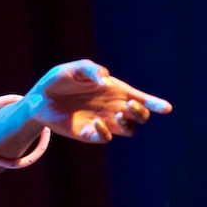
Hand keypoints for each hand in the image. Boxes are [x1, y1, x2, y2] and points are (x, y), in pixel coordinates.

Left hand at [26, 59, 171, 142]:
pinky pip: (106, 138)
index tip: (167, 108)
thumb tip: (108, 82)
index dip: (156, 104)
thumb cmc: (60, 80)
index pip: (142, 99)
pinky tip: (96, 122)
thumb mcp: (76, 68)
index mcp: (115, 91)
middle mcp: (113, 108)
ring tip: (117, 114)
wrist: (39, 97)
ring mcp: (103, 122)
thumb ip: (93, 70)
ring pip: (128, 130)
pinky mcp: (89, 133)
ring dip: (128, 123)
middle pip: (140, 116)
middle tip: (130, 106)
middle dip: (142, 112)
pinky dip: (105, 132)